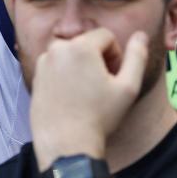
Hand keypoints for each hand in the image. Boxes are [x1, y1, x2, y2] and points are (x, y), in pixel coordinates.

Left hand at [30, 28, 148, 163]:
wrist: (65, 143)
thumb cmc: (99, 116)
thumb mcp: (128, 87)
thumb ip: (137, 56)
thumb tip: (140, 35)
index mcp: (79, 46)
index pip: (106, 36)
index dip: (116, 55)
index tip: (114, 77)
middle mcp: (57, 48)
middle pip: (87, 43)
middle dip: (98, 59)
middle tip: (101, 87)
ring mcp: (43, 62)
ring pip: (71, 55)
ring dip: (81, 67)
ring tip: (86, 93)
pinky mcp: (35, 76)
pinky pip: (57, 67)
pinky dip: (66, 76)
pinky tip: (71, 99)